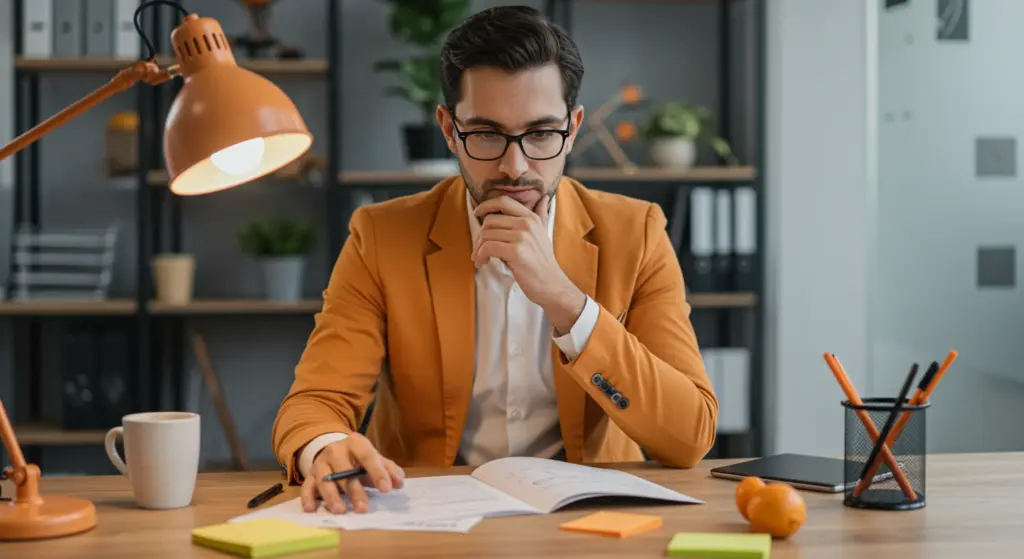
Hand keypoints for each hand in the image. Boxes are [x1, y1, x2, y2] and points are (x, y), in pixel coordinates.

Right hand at [300, 433, 404, 513]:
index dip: (377, 472)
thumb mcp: (375, 459)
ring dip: (332, 496)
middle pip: (344, 471)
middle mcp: (335, 451)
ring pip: (324, 480)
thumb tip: (399, 483)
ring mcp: (321, 463)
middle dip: (354, 490)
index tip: (386, 489)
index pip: (367, 456)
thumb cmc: (359, 459)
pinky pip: (306, 487)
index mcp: (355, 444)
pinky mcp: (309, 476)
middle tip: (363, 508)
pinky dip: (307, 498)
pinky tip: (311, 509)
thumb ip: (388, 470)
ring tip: (340, 510)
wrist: (334, 450)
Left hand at [472, 195, 585, 332]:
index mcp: (531, 218)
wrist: (552, 285)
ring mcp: (522, 237)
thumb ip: (541, 215)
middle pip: (490, 220)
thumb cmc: (543, 262)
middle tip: (479, 248)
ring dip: (478, 248)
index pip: (504, 201)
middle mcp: (527, 224)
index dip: (486, 204)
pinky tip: (482, 262)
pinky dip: (480, 255)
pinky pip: (488, 247)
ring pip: (487, 234)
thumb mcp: (543, 234)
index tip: (477, 213)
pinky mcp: (516, 252)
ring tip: (480, 258)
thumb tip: (544, 198)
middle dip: (479, 235)